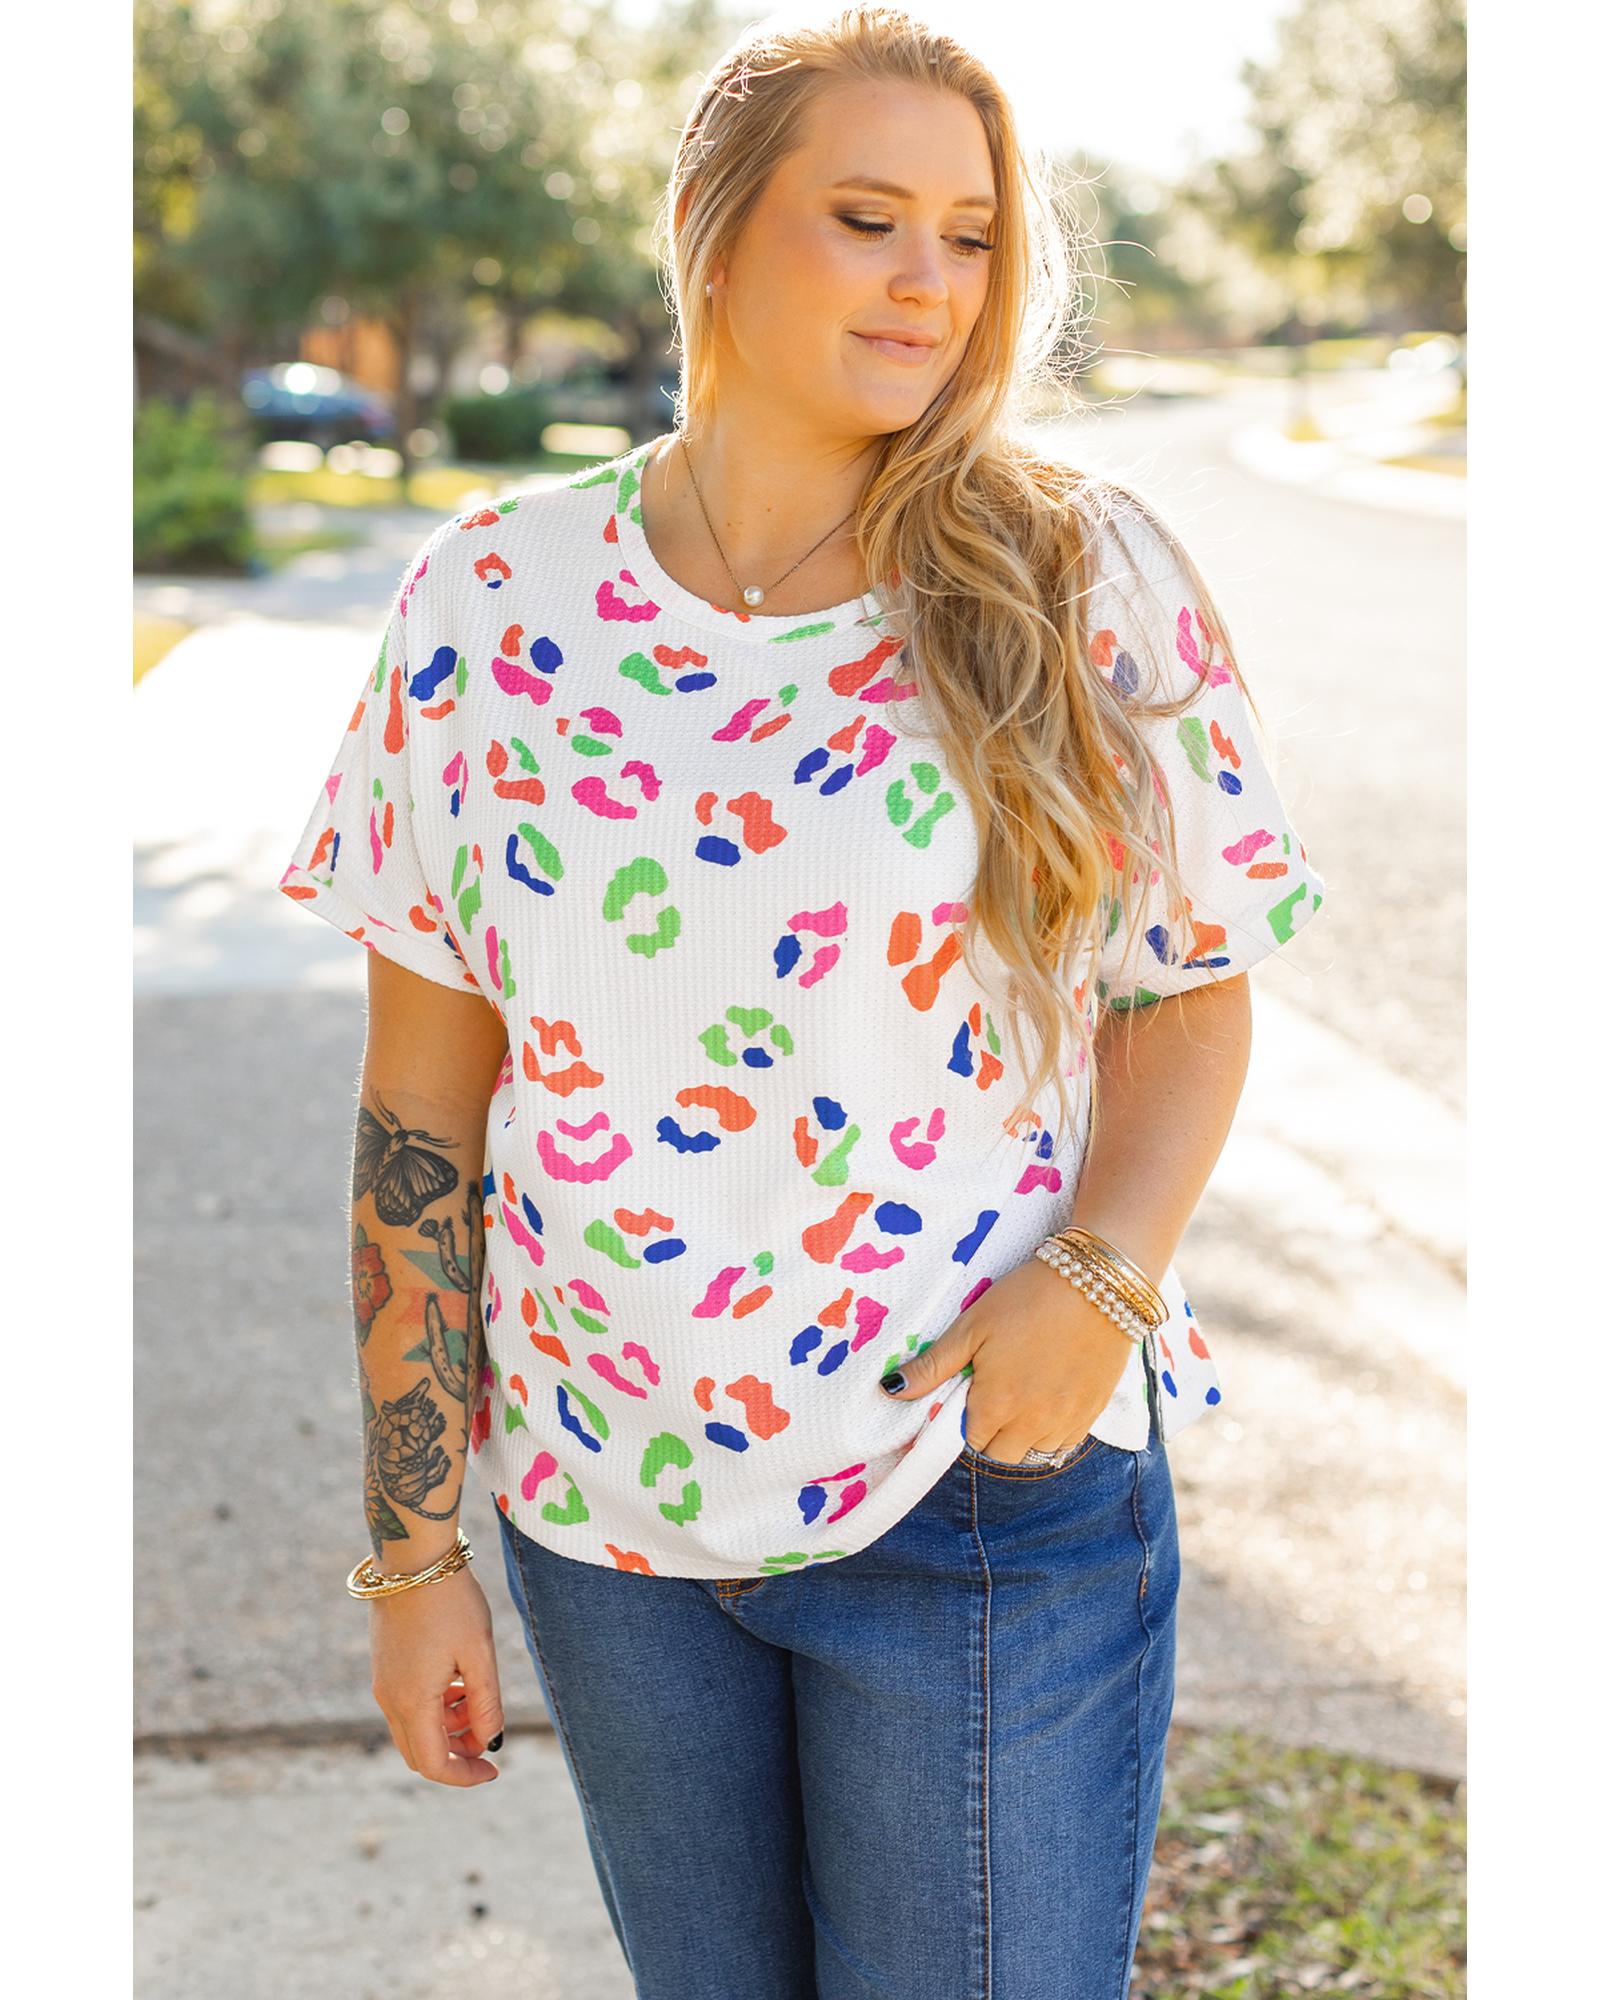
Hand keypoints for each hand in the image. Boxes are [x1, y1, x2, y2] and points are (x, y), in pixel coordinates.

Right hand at [369, 1561, 504, 1786]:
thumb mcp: (479, 1652)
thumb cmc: (450, 1601)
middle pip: (420, 1751)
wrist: (413, 1557)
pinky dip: (435, 1705)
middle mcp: (388, 1699)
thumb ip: (486, 1703)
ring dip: (448, 1726)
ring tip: (477, 1693)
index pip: (432, 1765)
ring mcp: (382, 1682)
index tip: (495, 1769)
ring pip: (414, 1727)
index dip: (464, 1776)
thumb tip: (491, 1740)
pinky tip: (458, 1678)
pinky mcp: (383, 1666)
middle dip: (457, 1752)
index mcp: (411, 1701)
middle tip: (488, 1730)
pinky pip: (408, 1704)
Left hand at [880, 1254, 1137, 1461]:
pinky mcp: (1094, 1412)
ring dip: (1024, 1433)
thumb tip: (889, 1391)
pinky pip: (1066, 1443)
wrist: (1098, 1284)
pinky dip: (1054, 1431)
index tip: (977, 1386)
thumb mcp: (972, 1326)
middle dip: (994, 1430)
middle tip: (999, 1390)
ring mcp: (1066, 1421)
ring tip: (1026, 1392)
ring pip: (1035, 1452)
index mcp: (996, 1405)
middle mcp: (1032, 1423)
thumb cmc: (1026, 1299)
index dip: (969, 1414)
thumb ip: (933, 1366)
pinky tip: (1052, 1397)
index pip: (971, 1439)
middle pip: (1002, 1452)